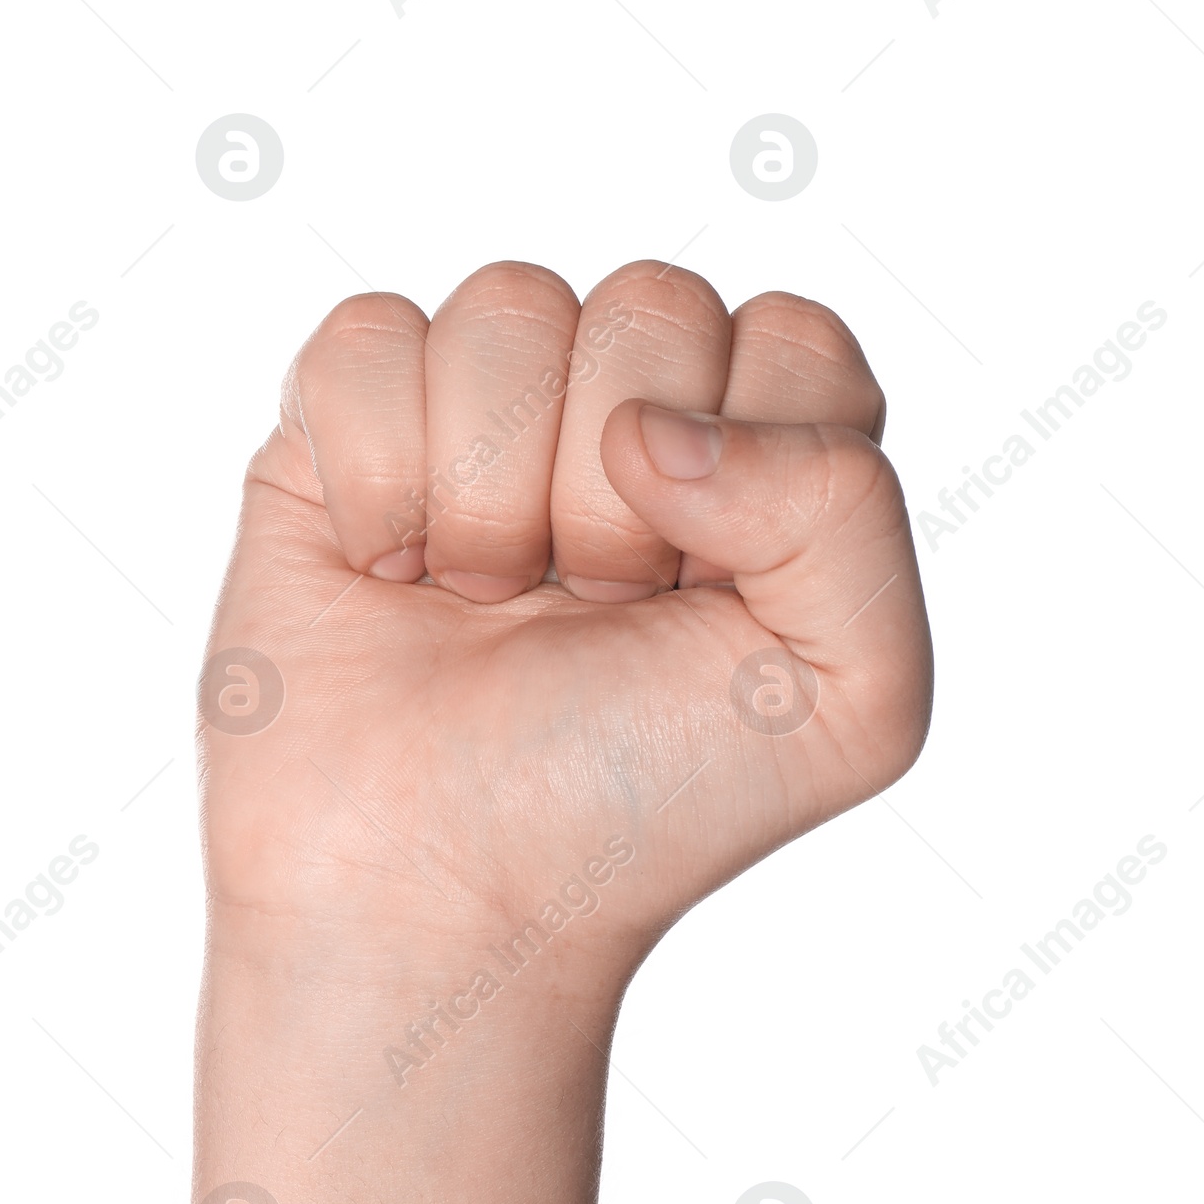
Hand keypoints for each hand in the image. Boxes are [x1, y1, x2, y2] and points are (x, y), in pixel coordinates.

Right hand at [202, 256, 931, 977]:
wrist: (435, 899)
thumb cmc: (637, 811)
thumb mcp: (855, 699)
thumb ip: (850, 508)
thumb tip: (651, 424)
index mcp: (765, 468)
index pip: (792, 340)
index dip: (748, 469)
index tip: (695, 604)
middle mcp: (628, 423)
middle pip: (651, 304)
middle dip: (614, 495)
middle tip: (584, 617)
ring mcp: (484, 419)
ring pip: (510, 304)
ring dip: (492, 493)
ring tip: (483, 608)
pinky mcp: (348, 433)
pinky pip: (368, 338)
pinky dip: (376, 476)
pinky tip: (385, 576)